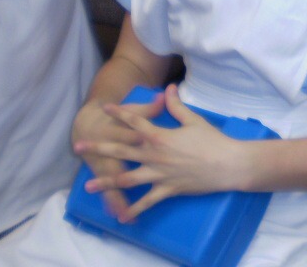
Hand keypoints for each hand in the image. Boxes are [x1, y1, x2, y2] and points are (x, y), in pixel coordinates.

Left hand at [74, 84, 243, 222]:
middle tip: (79, 147)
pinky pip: (147, 202)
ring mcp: (159, 174)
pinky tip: (122, 217)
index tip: (104, 108)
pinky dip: (134, 210)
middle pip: (121, 150)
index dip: (119, 114)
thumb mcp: (194, 120)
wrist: (227, 164)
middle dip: (98, 148)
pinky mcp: (167, 189)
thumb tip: (169, 89)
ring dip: (106, 182)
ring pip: (127, 178)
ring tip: (88, 186)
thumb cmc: (212, 140)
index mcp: (160, 136)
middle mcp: (155, 155)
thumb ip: (177, 106)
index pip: (135, 122)